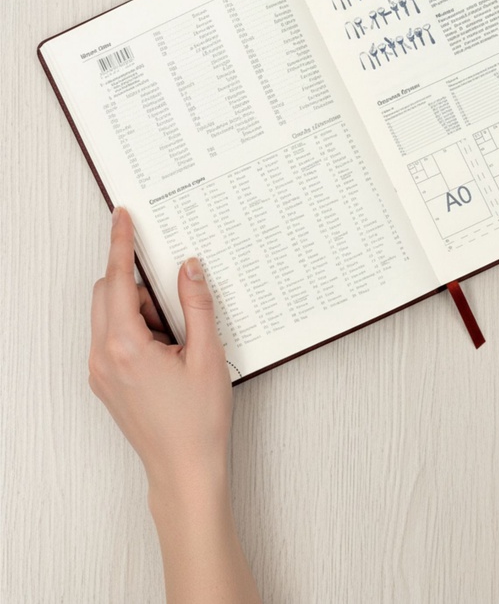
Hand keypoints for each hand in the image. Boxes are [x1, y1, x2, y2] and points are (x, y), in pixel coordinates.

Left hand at [88, 207, 232, 495]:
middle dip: (140, 288)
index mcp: (126, 346)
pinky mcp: (106, 382)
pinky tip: (169, 354)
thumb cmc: (197, 422)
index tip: (122, 218)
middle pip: (109, 293)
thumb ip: (196, 304)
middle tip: (177, 308)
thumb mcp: (208, 355)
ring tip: (178, 344)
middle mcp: (103, 357)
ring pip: (111, 316)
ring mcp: (100, 372)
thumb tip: (189, 267)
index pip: (118, 279)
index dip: (120, 244)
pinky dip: (137, 332)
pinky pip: (113, 338)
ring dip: (141, 313)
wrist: (185, 470)